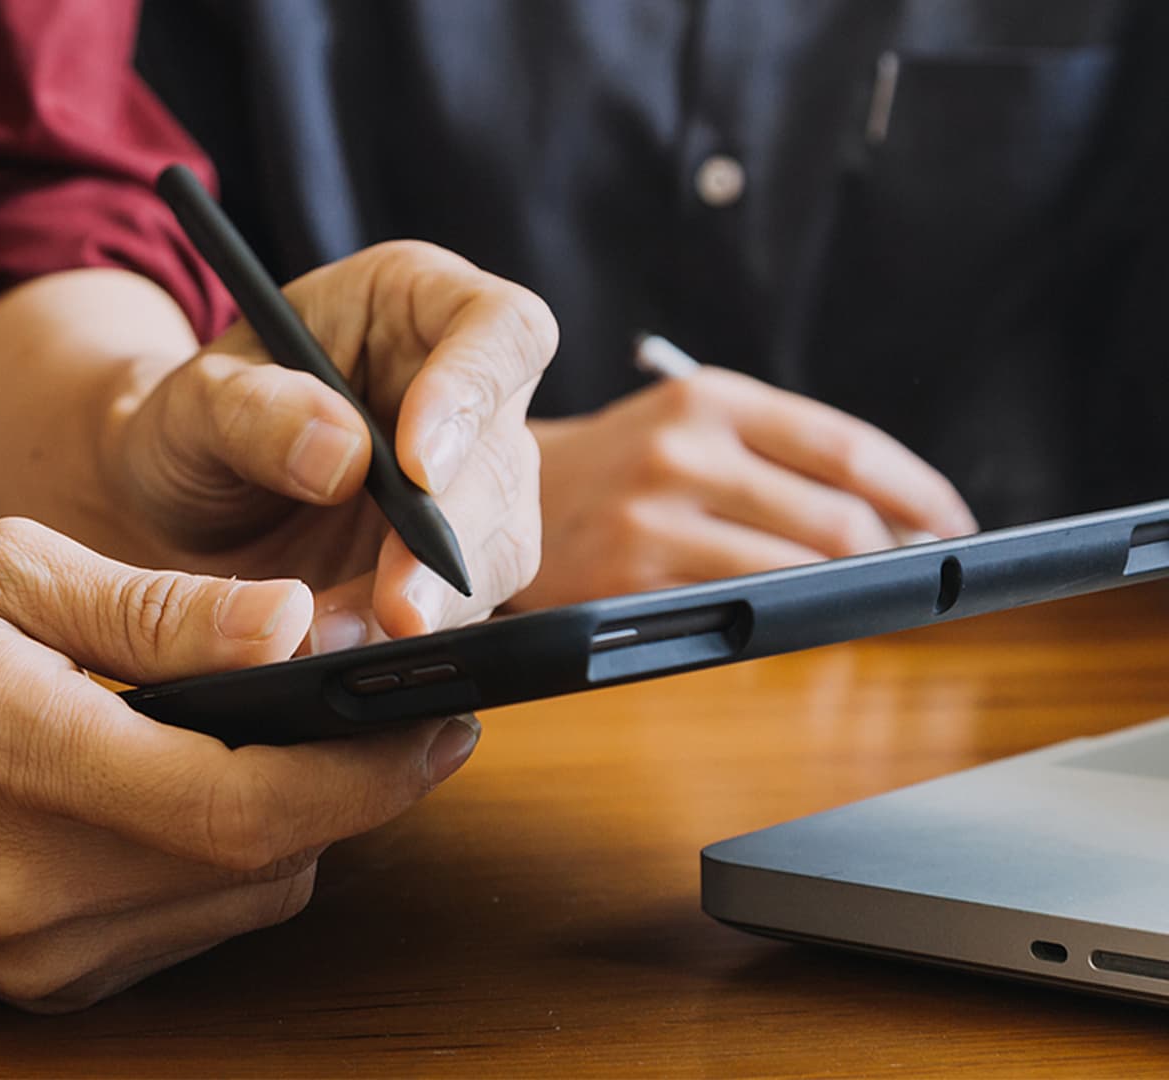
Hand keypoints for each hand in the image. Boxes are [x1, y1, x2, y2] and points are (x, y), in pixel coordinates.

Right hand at [0, 519, 478, 1010]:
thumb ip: (155, 613)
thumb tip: (295, 624)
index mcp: (23, 770)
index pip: (254, 805)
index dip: (375, 769)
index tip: (443, 716)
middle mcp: (26, 897)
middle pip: (266, 869)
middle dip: (353, 793)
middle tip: (387, 711)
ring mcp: (17, 957)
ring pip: (230, 909)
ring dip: (283, 829)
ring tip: (286, 738)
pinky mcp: (10, 982)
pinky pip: (166, 934)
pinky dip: (209, 866)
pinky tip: (190, 792)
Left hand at [103, 241, 557, 650]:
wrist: (174, 504)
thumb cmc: (189, 422)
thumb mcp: (192, 401)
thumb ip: (253, 411)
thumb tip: (344, 454)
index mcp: (415, 304)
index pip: (499, 329)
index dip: (476, 392)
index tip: (418, 465)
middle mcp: (463, 393)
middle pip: (505, 459)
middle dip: (452, 538)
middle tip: (396, 604)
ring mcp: (467, 486)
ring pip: (498, 547)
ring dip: (430, 603)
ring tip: (339, 637)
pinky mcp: (449, 567)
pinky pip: (457, 609)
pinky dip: (403, 638)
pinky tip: (343, 650)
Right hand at [513, 367, 976, 608]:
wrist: (501, 493)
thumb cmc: (620, 464)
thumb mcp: (690, 422)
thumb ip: (780, 452)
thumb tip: (894, 517)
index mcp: (708, 398)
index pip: (847, 446)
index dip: (917, 492)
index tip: (953, 523)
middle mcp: (681, 451)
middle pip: (834, 519)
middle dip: (893, 556)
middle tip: (912, 572)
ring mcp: (651, 518)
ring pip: (793, 573)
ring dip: (843, 595)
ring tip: (858, 597)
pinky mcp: (627, 581)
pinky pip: (734, 610)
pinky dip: (780, 619)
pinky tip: (787, 615)